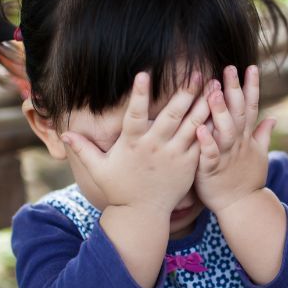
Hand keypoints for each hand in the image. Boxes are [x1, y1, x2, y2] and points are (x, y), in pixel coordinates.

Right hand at [62, 71, 209, 214]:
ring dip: (204, 104)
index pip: (135, 114)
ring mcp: (175, 156)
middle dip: (184, 92)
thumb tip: (64, 134)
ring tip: (214, 85)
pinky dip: (212, 127)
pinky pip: (203, 142)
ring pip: (192, 125)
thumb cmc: (120, 190)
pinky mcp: (190, 164)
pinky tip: (222, 111)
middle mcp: (156, 147)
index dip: (138, 94)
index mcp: (133, 144)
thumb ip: (84, 149)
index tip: (144, 73)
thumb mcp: (99, 170)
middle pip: (172, 115)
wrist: (143, 215)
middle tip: (195, 72)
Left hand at [194, 65, 276, 214]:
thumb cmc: (246, 179)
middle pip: (238, 112)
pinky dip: (206, 142)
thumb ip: (263, 134)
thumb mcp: (259, 155)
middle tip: (229, 68)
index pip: (252, 107)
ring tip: (213, 91)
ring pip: (224, 130)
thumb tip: (272, 117)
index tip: (251, 67)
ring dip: (219, 111)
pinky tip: (200, 128)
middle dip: (234, 90)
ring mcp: (227, 156)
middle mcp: (238, 143)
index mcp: (246, 137)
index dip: (251, 87)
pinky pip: (209, 154)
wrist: (242, 207)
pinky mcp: (212, 170)